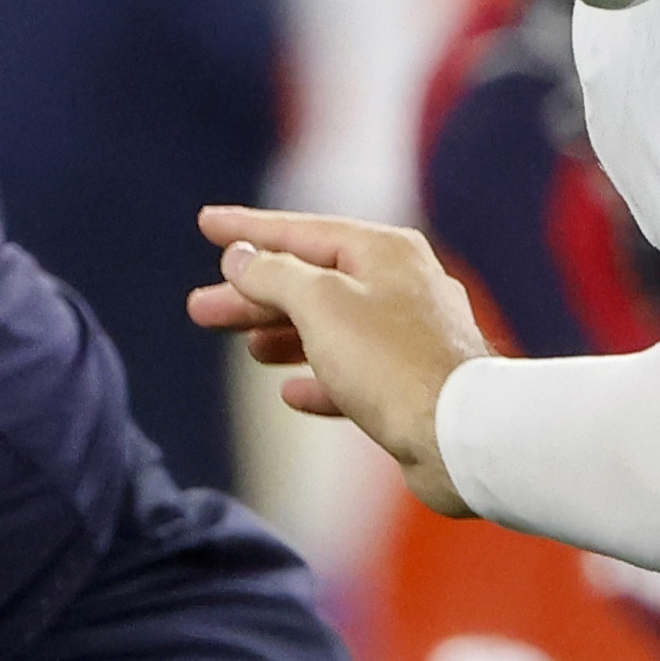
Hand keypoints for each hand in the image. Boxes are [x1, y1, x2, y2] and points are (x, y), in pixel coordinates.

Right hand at [194, 206, 483, 501]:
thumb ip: (274, 275)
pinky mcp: (414, 386)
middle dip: (254, 296)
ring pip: (332, 328)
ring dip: (283, 335)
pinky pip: (356, 375)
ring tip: (244, 344)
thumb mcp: (319, 304)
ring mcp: (410, 337)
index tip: (207, 225)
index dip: (249, 230)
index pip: (302, 231)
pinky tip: (291, 392)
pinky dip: (320, 379)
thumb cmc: (392, 361)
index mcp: (383, 252)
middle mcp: (402, 286)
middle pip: (312, 283)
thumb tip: (243, 258)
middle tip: (200, 309)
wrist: (459, 435)